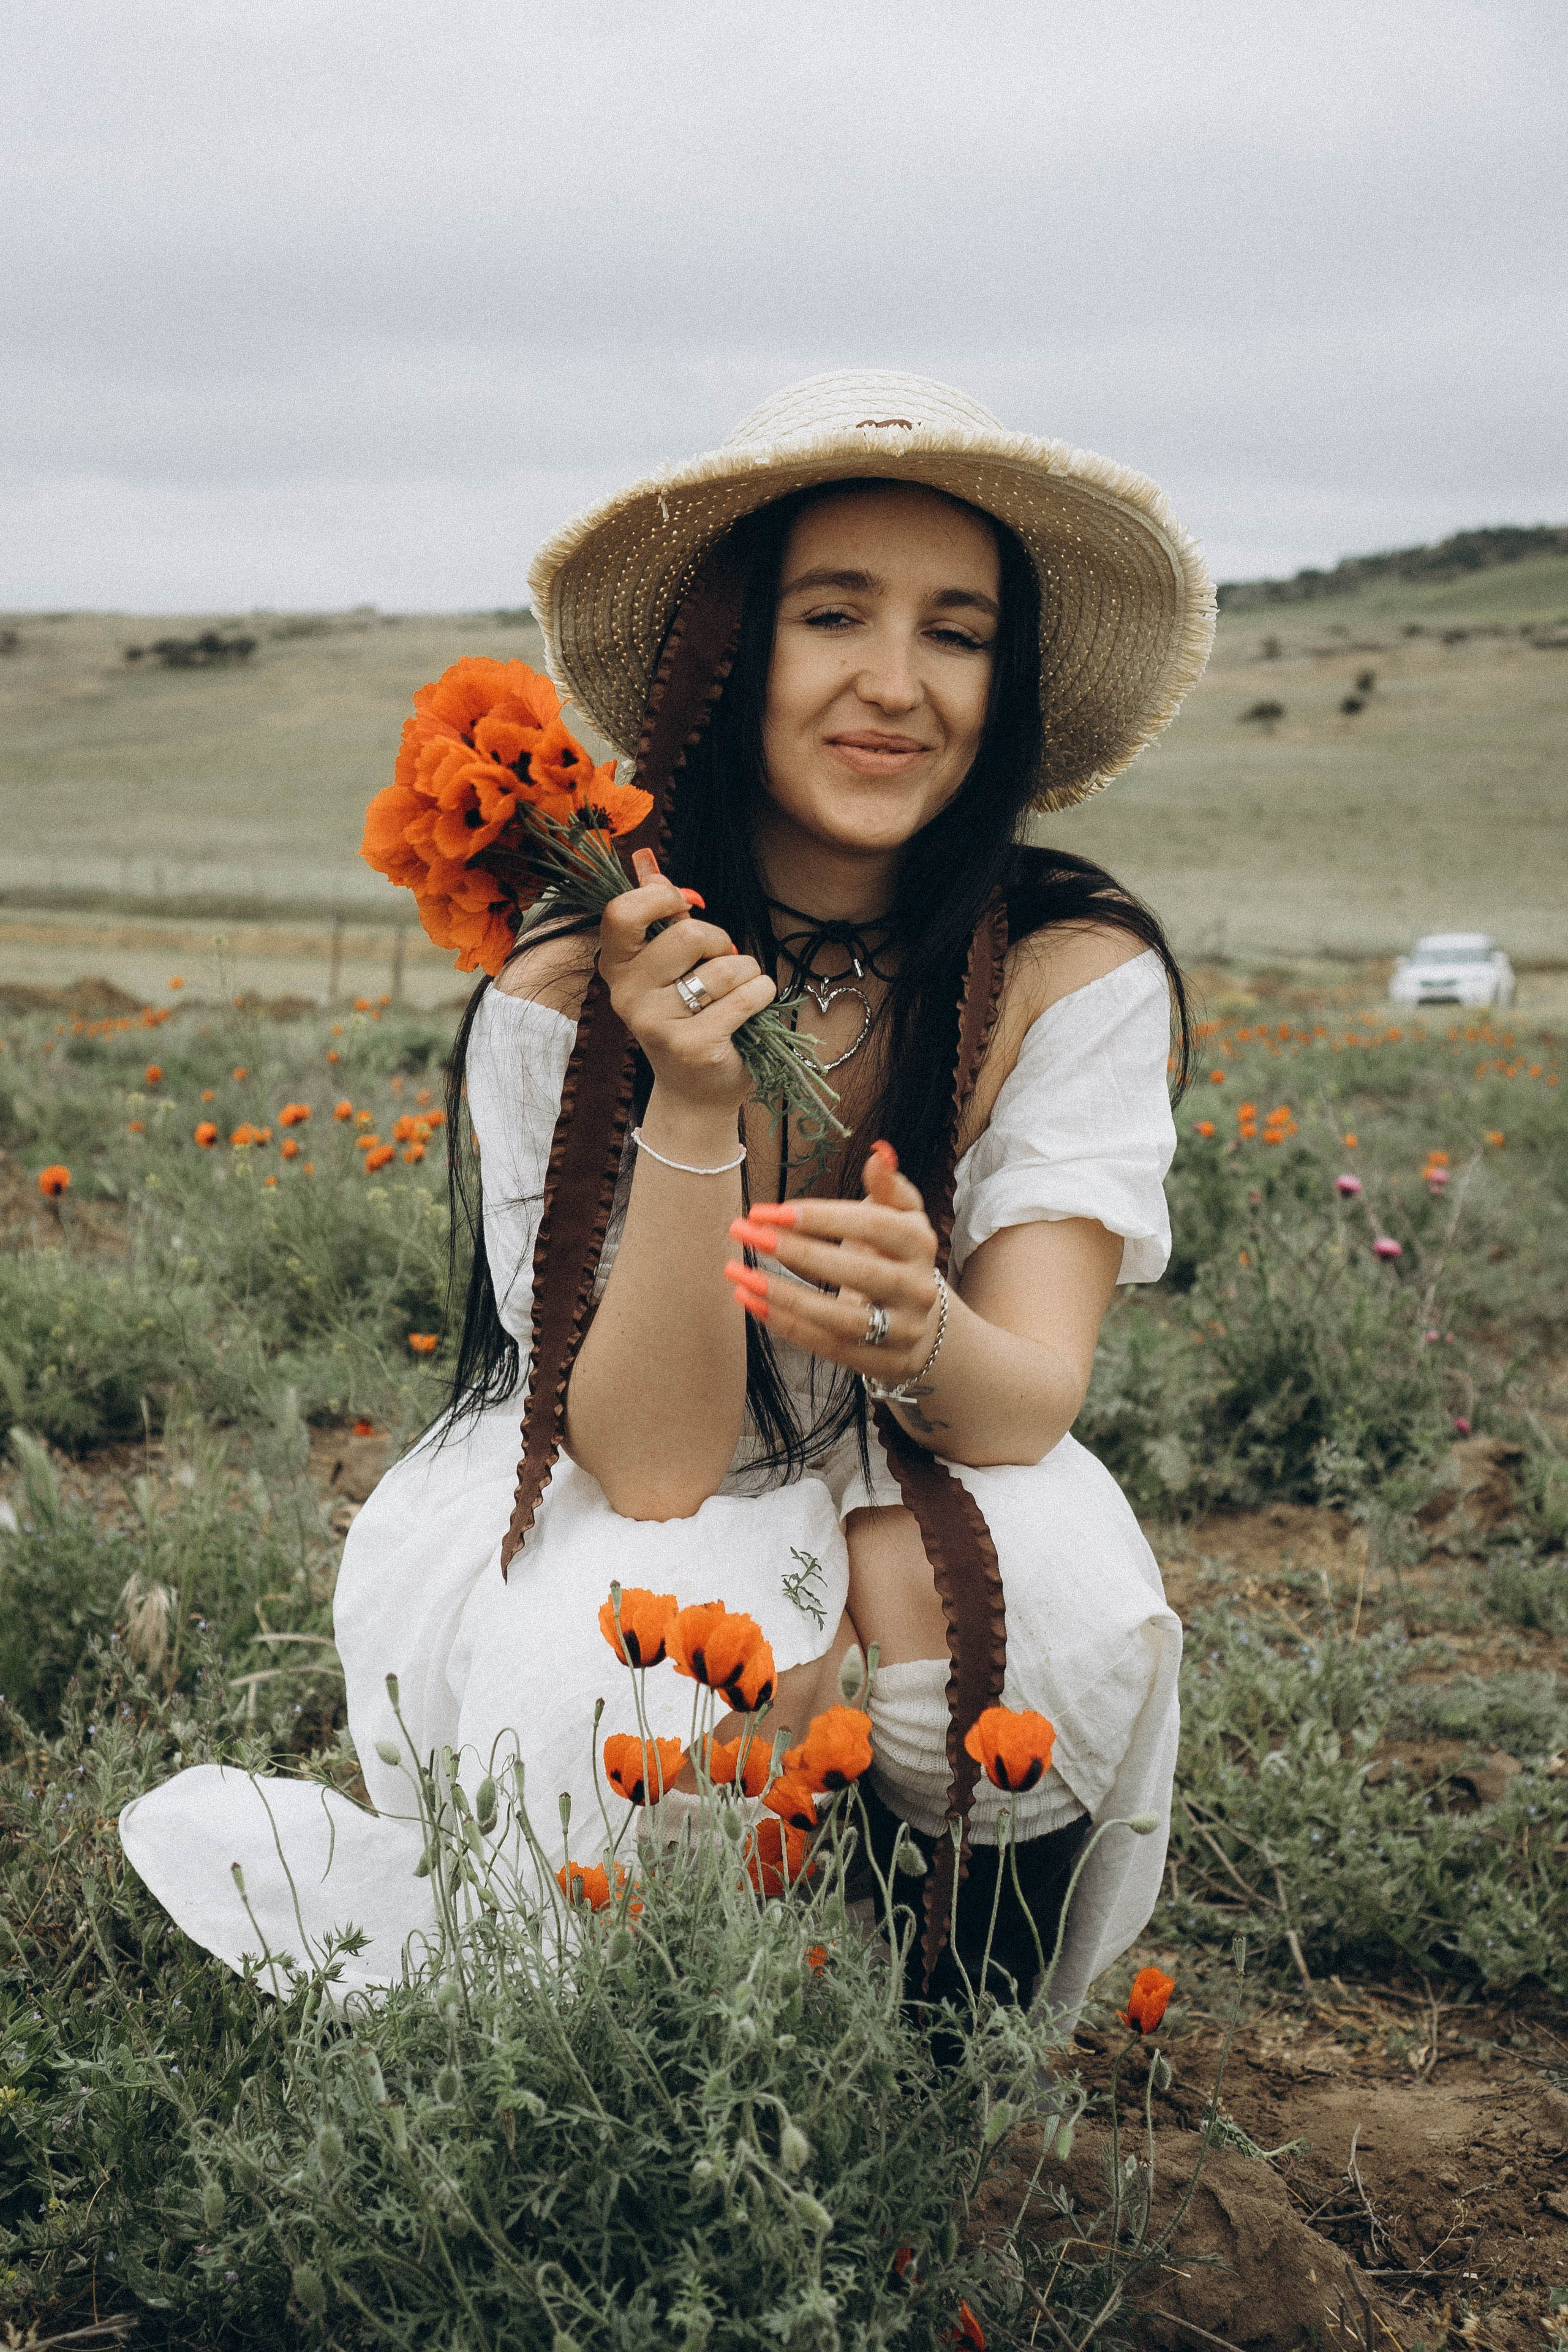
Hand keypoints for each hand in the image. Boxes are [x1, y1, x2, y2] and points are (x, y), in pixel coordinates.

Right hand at [598, 850, 777, 1112]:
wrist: (696, 1090)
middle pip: (687, 935)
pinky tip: (754, 1008)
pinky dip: (761, 995)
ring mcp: (656, 1023)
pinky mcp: (692, 1045)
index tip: (685, 908)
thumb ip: (660, 915)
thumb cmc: (688, 1016)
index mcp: (617, 967)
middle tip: (723, 963)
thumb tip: (646, 862)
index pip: (621, 912)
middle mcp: (628, 995)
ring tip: (738, 994)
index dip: (660, 897)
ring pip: (723, 967)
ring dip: (746, 973)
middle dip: (720, 942)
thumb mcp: (669, 965)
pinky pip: (744, 998)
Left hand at [724, 1142, 942, 1376]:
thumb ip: (887, 1186)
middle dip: (797, 1252)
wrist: (921, 1320)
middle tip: (745, 1232)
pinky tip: (751, 1301)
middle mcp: (918, 1288)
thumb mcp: (898, 1217)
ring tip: (738, 1276)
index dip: (822, 1217)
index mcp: (921, 1243)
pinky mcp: (885, 1364)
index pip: (874, 1225)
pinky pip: (830, 1347)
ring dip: (785, 1296)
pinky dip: (787, 1326)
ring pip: (842, 1319)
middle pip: (859, 1271)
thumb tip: (880, 1150)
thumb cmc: (893, 1255)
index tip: (770, 1210)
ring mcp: (903, 1330)